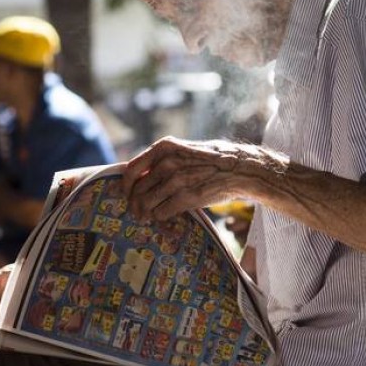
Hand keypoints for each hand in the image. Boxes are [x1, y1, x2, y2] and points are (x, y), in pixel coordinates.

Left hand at [122, 136, 248, 220]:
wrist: (240, 169)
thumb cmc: (212, 161)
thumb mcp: (184, 151)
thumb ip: (163, 161)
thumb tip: (141, 177)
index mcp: (164, 148)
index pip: (131, 170)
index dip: (125, 186)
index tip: (126, 194)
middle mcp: (167, 163)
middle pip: (137, 190)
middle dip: (134, 204)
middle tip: (137, 212)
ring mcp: (176, 181)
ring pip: (146, 203)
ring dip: (145, 213)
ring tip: (147, 217)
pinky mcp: (186, 197)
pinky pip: (161, 212)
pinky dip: (160, 217)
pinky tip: (164, 216)